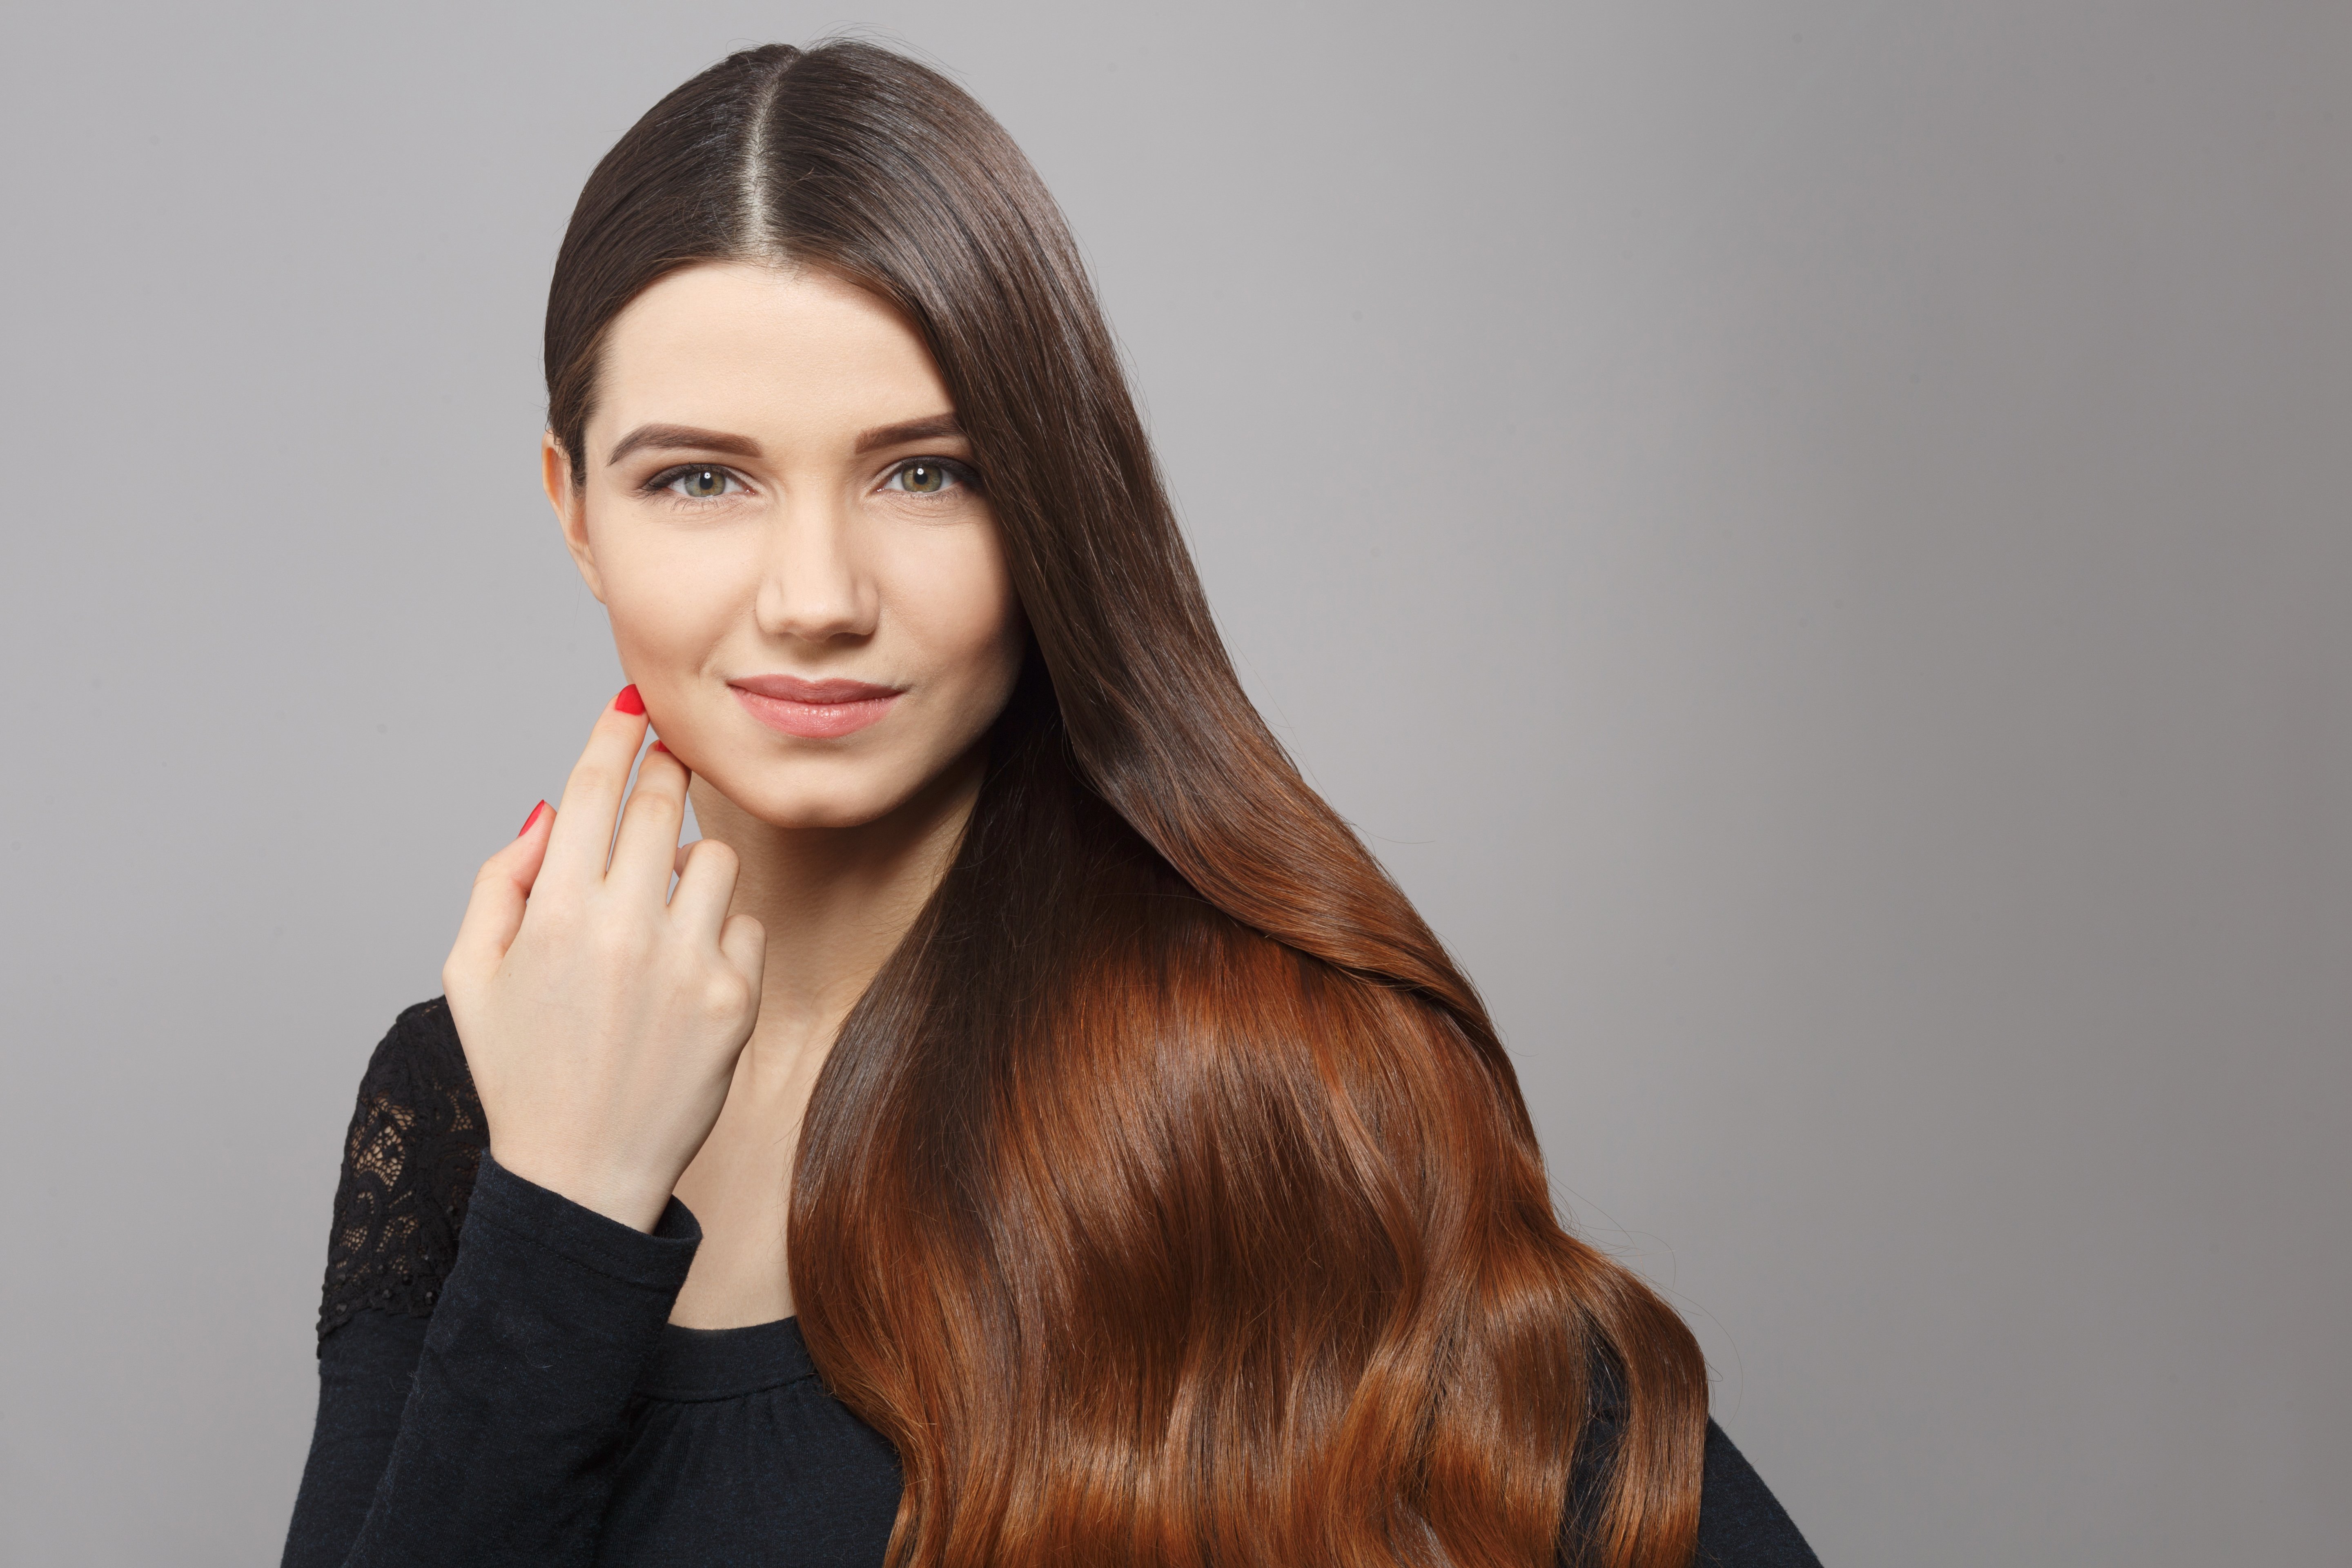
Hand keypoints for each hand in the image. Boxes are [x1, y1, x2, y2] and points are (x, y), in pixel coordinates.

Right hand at [441, 687, 765, 1231]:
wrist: (583, 1176)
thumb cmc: (521, 1071)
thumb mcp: (472, 975)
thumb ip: (501, 882)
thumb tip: (553, 811)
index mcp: (554, 914)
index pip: (596, 787)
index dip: (617, 734)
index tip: (634, 706)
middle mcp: (625, 929)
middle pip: (660, 805)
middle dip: (664, 772)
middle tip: (667, 764)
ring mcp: (687, 964)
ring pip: (714, 858)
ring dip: (690, 863)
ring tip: (662, 905)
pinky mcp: (736, 1001)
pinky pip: (744, 924)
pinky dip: (720, 931)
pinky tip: (687, 970)